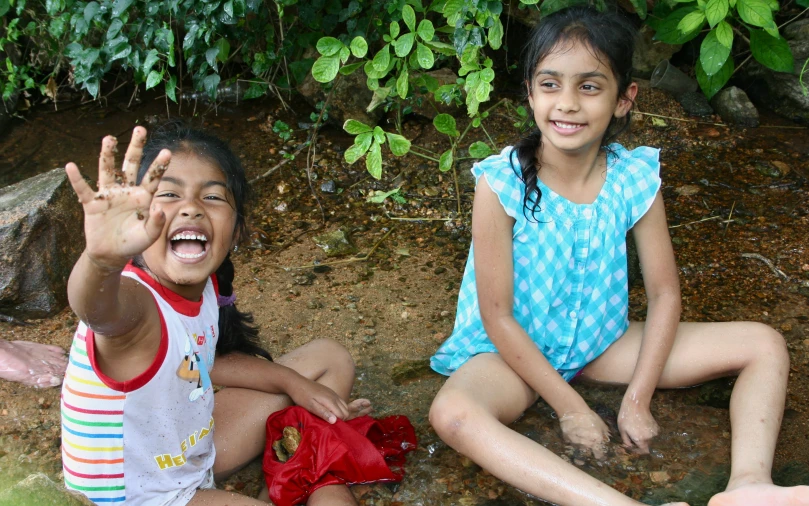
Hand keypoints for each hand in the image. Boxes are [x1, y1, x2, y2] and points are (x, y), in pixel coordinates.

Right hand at [65, 127, 171, 270]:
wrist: (111, 254)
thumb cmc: (133, 243)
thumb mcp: (148, 236)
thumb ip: (156, 223)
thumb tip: (158, 207)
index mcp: (142, 197)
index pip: (153, 177)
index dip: (159, 165)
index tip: (167, 152)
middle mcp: (126, 191)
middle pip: (131, 164)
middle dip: (136, 147)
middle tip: (140, 129)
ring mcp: (108, 195)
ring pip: (107, 170)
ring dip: (107, 155)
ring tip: (109, 139)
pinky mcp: (92, 203)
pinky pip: (83, 189)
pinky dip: (77, 179)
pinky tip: (71, 166)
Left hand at [286, 376, 349, 423]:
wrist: (297, 382)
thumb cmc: (302, 396)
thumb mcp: (311, 406)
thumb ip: (323, 413)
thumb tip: (335, 421)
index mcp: (331, 401)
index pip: (343, 415)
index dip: (338, 422)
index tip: (329, 426)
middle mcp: (335, 396)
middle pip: (346, 411)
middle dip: (341, 418)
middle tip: (329, 423)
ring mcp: (333, 393)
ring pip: (344, 406)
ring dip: (340, 413)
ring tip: (329, 418)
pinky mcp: (331, 392)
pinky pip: (340, 402)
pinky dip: (338, 408)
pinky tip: (329, 411)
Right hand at [559, 409, 609, 458]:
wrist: (573, 411)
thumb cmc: (589, 416)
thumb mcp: (601, 424)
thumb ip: (604, 433)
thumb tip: (606, 439)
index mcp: (596, 442)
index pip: (599, 455)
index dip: (600, 456)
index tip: (600, 454)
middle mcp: (586, 446)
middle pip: (588, 454)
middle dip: (590, 452)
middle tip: (589, 446)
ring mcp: (576, 444)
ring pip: (579, 450)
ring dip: (581, 447)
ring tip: (581, 440)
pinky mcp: (567, 440)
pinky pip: (572, 444)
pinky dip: (573, 442)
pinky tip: (574, 436)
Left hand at [617, 398, 658, 452]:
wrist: (636, 404)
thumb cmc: (626, 416)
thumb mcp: (622, 429)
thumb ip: (626, 441)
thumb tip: (629, 447)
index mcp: (640, 439)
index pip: (643, 451)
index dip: (638, 451)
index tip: (633, 447)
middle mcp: (650, 438)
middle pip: (647, 446)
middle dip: (640, 444)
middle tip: (633, 439)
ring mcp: (654, 432)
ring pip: (650, 440)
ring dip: (644, 439)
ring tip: (636, 431)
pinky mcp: (657, 427)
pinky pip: (652, 434)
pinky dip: (647, 433)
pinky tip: (641, 427)